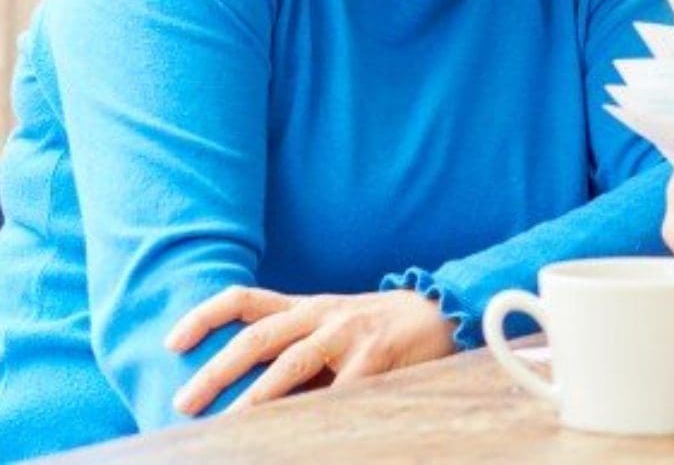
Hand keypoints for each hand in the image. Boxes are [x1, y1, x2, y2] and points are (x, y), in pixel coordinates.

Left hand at [166, 286, 455, 414]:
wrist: (442, 312)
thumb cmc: (376, 330)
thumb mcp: (331, 327)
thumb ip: (293, 350)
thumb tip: (239, 395)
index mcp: (305, 306)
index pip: (244, 300)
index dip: (204, 317)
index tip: (172, 343)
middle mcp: (322, 314)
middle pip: (257, 336)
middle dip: (216, 370)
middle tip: (183, 402)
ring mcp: (349, 332)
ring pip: (290, 363)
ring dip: (254, 398)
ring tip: (227, 424)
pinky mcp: (377, 355)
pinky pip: (338, 390)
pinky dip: (314, 413)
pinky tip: (294, 433)